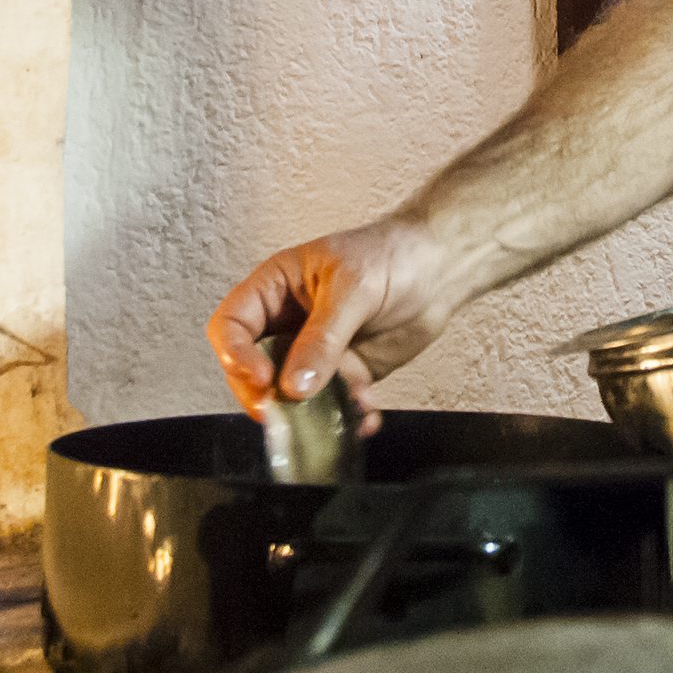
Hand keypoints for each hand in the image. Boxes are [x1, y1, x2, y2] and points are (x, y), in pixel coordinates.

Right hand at [206, 218, 465, 430]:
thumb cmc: (392, 255)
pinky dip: (346, 418)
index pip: (231, 326)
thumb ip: (322, 339)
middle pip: (251, 371)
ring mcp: (314, 353)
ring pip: (291, 396)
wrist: (441, 268)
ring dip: (312, 413)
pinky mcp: (344, 375)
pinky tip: (366, 414)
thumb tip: (294, 386)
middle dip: (268, 396)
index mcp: (274, 289)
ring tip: (346, 406)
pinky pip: (332, 406)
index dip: (236, 356)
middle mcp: (287, 324)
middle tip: (290, 411)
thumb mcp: (353, 289)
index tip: (262, 378)